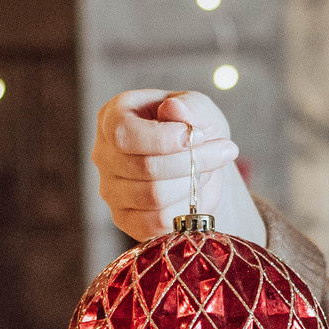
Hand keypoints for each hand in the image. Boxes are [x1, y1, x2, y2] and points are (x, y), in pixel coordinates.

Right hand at [92, 89, 267, 245]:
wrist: (198, 162)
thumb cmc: (193, 128)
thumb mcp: (200, 108)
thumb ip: (190, 106)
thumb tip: (173, 109)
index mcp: (113, 117)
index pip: (124, 133)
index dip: (164, 139)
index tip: (198, 135)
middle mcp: (104, 154)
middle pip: (146, 167)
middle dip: (192, 161)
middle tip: (223, 151)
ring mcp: (111, 190)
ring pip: (154, 196)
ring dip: (192, 184)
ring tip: (207, 171)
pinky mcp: (125, 219)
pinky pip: (156, 222)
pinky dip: (185, 210)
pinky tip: (195, 194)